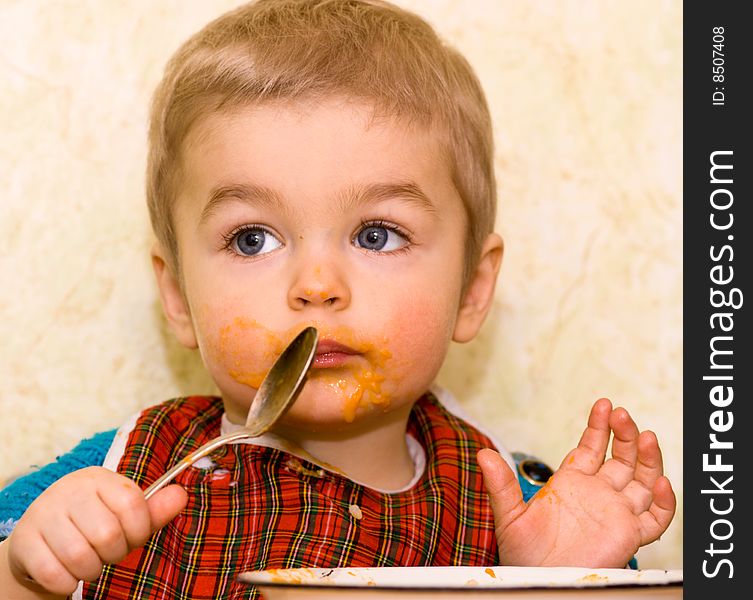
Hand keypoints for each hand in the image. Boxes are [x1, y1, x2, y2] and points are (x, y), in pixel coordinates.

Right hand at [4, 466, 186, 595]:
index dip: (140, 530)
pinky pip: (54, 573)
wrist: (40, 541)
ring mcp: (44, 513)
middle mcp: (69, 489)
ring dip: (91, 570)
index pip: (133, 504)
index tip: (134, 537)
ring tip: (89, 563)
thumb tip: (182, 495)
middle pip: (108, 534)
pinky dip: (67, 583)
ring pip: (80, 556)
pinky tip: (68, 574)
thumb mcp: (124, 515)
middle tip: (107, 553)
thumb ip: (154, 509)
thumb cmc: (92, 526)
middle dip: (114, 554)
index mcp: (99, 479)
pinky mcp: (24, 540)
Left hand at [478, 398, 675, 567]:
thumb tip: (482, 453)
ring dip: (647, 458)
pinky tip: (661, 481)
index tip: (603, 405)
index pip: (591, 447)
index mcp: (572, 483)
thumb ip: (501, 484)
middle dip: (623, 435)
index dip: (599, 426)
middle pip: (620, 458)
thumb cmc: (524, 554)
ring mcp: (615, 513)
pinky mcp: (629, 535)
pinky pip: (655, 518)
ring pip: (642, 481)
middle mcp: (597, 494)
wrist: (538, 581)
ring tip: (646, 436)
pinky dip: (664, 501)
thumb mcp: (508, 515)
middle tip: (623, 415)